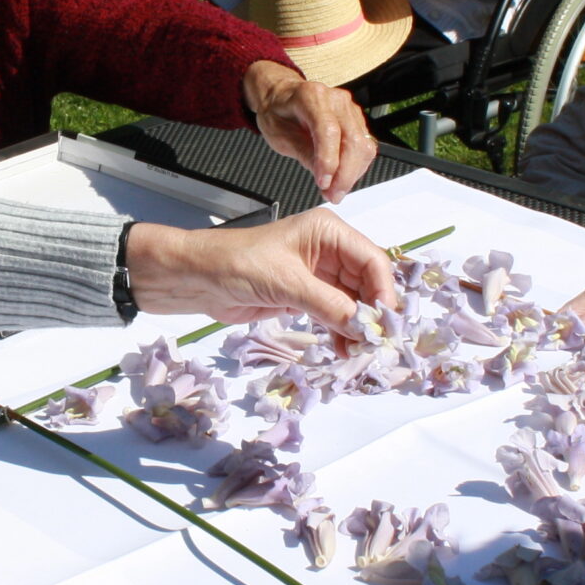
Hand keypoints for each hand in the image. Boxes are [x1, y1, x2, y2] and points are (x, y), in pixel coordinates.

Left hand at [127, 210, 397, 328]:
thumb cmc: (237, 264)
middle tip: (378, 343)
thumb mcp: (287, 283)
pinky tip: (344, 349)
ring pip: (352, 301)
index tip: (386, 322)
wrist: (198, 278)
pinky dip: (341, 331)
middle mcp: (329, 250)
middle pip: (367, 282)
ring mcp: (318, 274)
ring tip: (360, 352)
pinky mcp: (305, 295)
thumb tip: (363, 327)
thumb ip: (328, 304)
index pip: (372, 260)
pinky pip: (334, 313)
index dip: (383, 291)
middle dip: (373, 312)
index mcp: (328, 232)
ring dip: (358, 326)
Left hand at [243, 60, 374, 201]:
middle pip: (353, 141)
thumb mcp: (279, 135)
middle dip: (345, 175)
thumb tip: (324, 177)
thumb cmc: (278, 112)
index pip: (329, 131)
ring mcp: (349, 109)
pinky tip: (340, 177)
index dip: (329, 161)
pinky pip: (364, 147)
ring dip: (352, 174)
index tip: (324, 183)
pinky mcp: (357, 120)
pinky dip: (355, 167)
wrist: (282, 96)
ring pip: (364, 146)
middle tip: (332, 195)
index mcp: (311, 98)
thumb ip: (303, 153)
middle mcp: (336, 100)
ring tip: (335, 190)